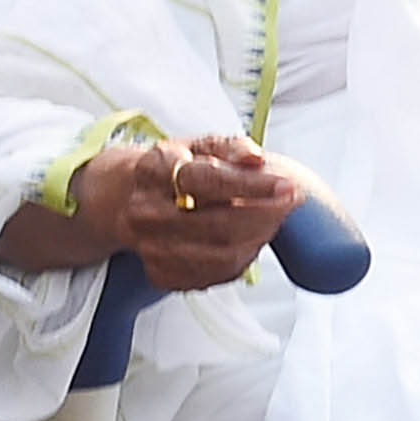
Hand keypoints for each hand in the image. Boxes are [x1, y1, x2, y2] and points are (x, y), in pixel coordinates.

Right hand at [72, 131, 311, 292]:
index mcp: (155, 170)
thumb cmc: (173, 169)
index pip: (207, 181)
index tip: (287, 185)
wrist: (128, 198)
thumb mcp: (199, 144)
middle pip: (218, 226)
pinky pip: (213, 276)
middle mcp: (147, 211)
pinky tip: (250, 239)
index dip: (252, 186)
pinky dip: (241, 259)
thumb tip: (256, 159)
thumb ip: (231, 147)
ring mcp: (150, 247)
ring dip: (258, 238)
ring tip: (273, 218)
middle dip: (266, 215)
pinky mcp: (160, 273)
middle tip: (292, 201)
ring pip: (220, 256)